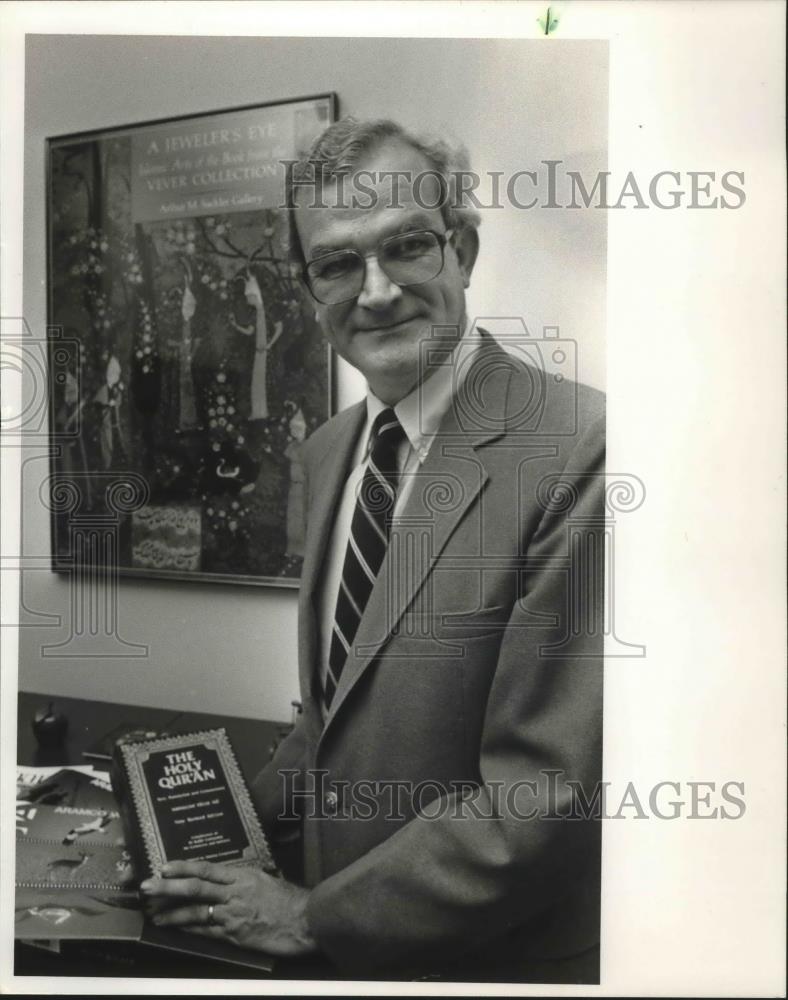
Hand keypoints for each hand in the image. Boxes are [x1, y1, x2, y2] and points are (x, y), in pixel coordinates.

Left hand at [140, 860, 316, 957]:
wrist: (307, 920)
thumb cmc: (291, 901)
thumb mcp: (267, 881)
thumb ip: (246, 881)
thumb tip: (229, 881)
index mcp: (243, 876)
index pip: (207, 869)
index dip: (184, 867)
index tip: (165, 867)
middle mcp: (235, 893)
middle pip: (195, 887)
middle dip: (168, 887)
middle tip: (147, 886)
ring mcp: (233, 914)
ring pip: (196, 911)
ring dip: (172, 912)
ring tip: (154, 913)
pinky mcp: (236, 935)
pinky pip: (206, 932)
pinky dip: (189, 929)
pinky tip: (176, 929)